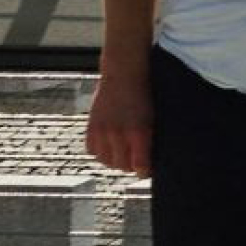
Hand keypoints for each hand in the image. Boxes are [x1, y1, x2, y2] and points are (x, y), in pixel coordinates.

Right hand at [84, 62, 153, 176]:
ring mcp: (103, 130)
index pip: (140, 166)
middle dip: (131, 167)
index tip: (148, 170)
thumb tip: (153, 158)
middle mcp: (119, 134)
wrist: (124, 74)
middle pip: (122, 166)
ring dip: (115, 161)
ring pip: (106, 160)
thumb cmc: (145, 95)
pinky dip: (101, 152)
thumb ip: (151, 138)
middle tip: (136, 163)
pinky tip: (109, 148)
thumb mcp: (154, 118)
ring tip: (123, 156)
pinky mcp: (92, 126)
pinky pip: (92, 150)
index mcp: (139, 132)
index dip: (145, 171)